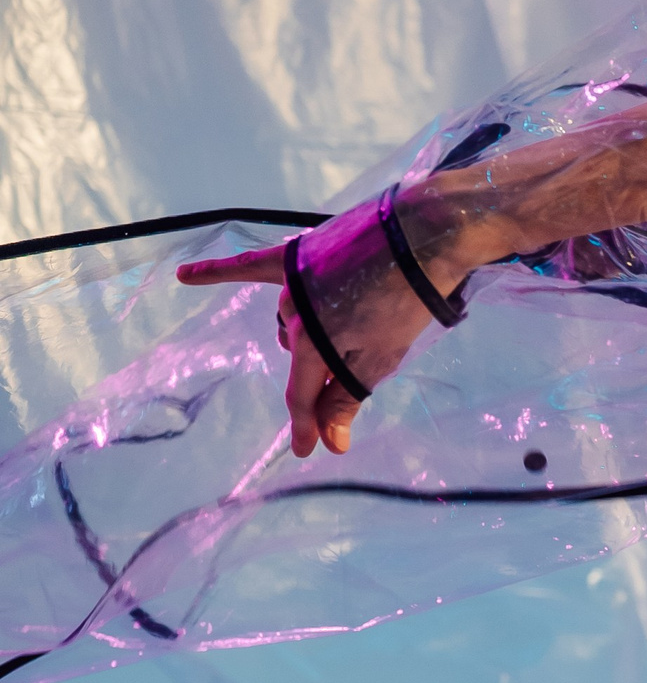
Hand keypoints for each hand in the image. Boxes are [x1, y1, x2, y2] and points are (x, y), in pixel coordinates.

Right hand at [177, 201, 439, 457]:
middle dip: (325, 369)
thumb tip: (328, 442)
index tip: (307, 450)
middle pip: (302, 356)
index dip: (307, 426)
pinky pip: (251, 265)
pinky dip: (219, 270)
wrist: (425, 231)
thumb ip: (346, 397)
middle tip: (369, 354)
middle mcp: (293, 312)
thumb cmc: (408, 298)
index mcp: (313, 342)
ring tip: (360, 317)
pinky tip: (185, 275)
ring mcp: (294, 280)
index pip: (302, 395)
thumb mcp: (383, 356)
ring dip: (315, 330)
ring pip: (293, 319)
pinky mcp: (300, 251)